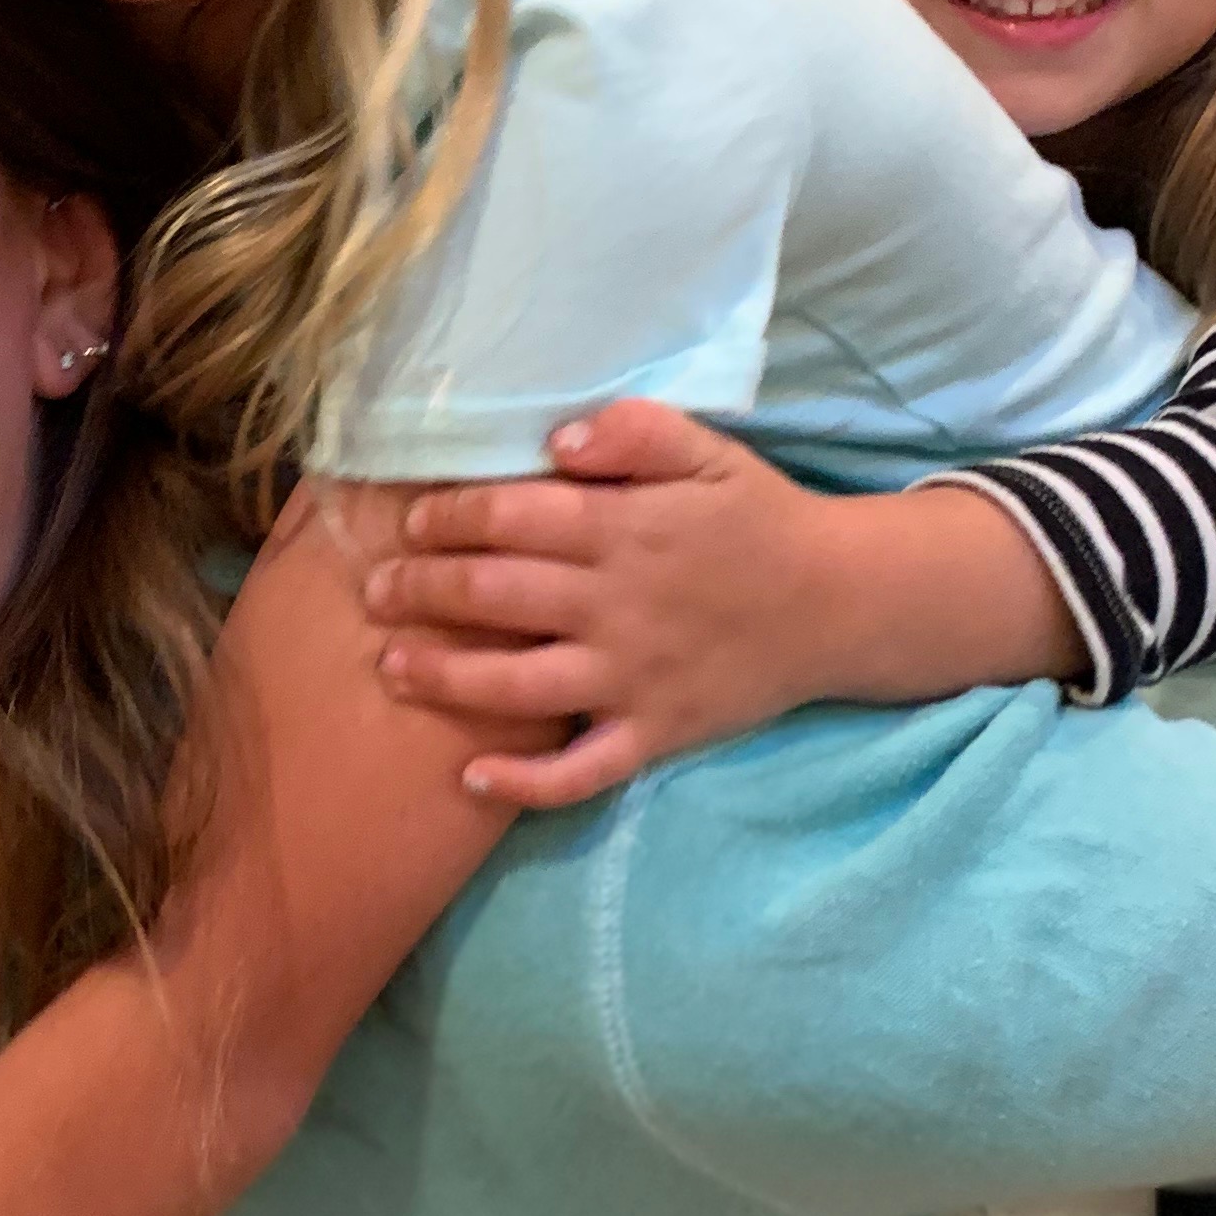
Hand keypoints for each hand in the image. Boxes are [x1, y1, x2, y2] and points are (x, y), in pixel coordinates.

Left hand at [362, 399, 848, 808]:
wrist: (840, 603)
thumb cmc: (759, 519)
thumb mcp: (709, 451)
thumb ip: (635, 432)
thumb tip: (557, 441)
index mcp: (625, 528)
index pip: (511, 518)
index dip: (449, 519)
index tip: (411, 524)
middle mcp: (617, 605)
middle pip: (496, 596)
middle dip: (423, 591)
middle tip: (376, 591)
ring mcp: (632, 677)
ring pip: (518, 684)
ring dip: (445, 678)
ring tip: (391, 668)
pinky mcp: (654, 734)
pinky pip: (582, 770)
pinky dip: (526, 783)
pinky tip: (472, 779)